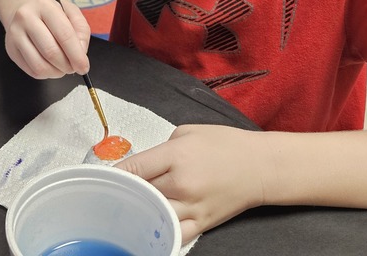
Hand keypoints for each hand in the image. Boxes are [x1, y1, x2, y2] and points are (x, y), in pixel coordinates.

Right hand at [2, 0, 90, 78]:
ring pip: (39, 65)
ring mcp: (15, 34)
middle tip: (74, 67)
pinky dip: (46, 74)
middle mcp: (25, 17)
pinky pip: (31, 71)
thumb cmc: (51, 13)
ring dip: (56, 72)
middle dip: (67, 65)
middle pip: (51, 52)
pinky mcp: (10, 49)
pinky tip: (50, 65)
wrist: (23, 10)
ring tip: (62, 67)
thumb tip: (80, 54)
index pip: (64, 34)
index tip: (84, 67)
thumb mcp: (70, 12)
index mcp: (44, 5)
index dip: (76, 55)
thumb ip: (81, 30)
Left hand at [116, 124, 267, 243]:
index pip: (134, 168)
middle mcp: (182, 183)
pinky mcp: (202, 223)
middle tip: (115, 191)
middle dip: (125, 192)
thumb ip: (162, 148)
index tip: (105, 177)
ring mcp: (192, 206)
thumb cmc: (226, 145)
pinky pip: (176, 235)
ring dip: (140, 212)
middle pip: (140, 193)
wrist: (261, 166)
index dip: (115, 174)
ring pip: (154, 216)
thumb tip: (143, 163)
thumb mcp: (188, 131)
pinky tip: (151, 228)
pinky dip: (162, 232)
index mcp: (176, 155)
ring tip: (130, 208)